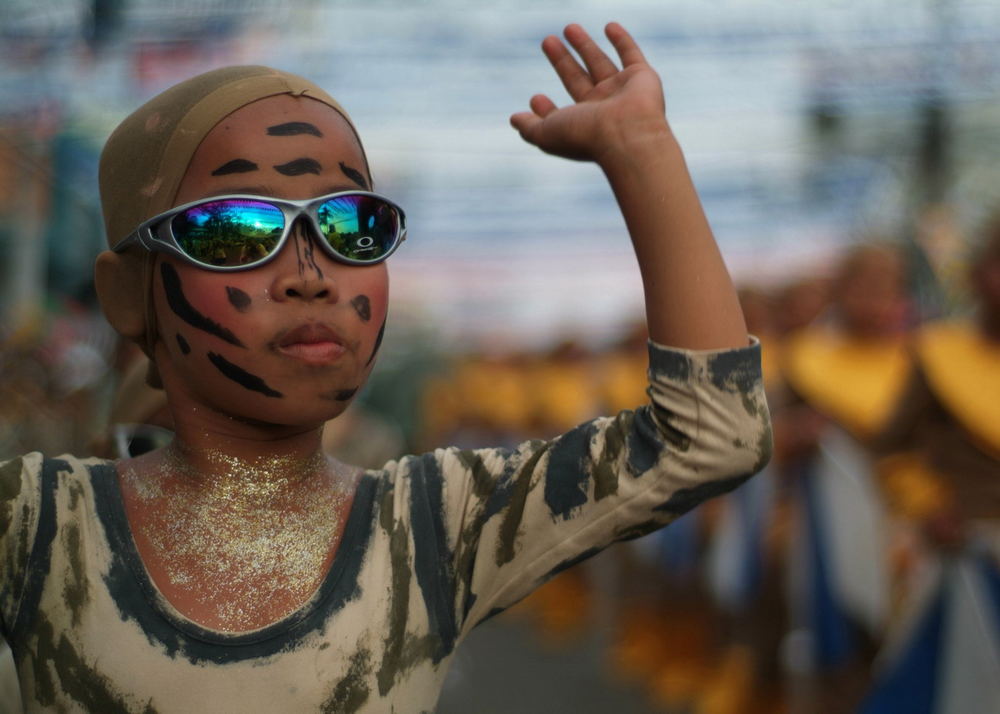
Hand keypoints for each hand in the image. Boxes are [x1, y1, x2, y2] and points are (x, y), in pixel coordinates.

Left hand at [510, 23, 667, 162]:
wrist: (626, 134)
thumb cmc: (585, 136)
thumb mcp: (546, 134)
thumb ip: (529, 127)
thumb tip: (514, 119)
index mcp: (582, 126)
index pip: (563, 114)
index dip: (547, 109)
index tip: (535, 98)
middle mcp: (602, 109)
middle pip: (577, 79)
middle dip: (562, 62)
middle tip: (547, 41)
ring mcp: (622, 91)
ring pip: (599, 63)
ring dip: (584, 45)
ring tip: (568, 27)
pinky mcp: (641, 77)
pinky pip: (631, 54)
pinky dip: (622, 40)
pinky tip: (609, 26)